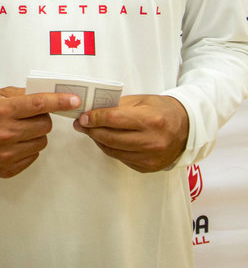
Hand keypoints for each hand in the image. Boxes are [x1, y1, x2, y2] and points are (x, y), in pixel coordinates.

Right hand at [0, 86, 80, 177]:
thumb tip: (50, 96)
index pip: (38, 104)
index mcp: (3, 111)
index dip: (59, 102)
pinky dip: (28, 148)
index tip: (74, 100)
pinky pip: (33, 156)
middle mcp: (5, 133)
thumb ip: (24, 95)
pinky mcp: (8, 168)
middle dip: (42, 118)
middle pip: (44, 125)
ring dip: (36, 135)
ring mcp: (7, 153)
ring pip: (42, 142)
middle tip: (30, 117)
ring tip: (20, 130)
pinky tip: (15, 143)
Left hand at [74, 94, 188, 172]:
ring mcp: (149, 157)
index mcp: (150, 120)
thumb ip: (119, 106)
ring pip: (113, 150)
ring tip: (90, 131)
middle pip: (110, 137)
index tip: (83, 116)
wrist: (186, 128)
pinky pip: (121, 158)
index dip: (95, 118)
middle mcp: (151, 141)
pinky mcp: (147, 167)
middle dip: (91, 130)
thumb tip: (94, 111)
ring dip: (97, 140)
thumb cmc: (162, 110)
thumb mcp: (142, 101)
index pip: (114, 120)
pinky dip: (110, 149)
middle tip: (80, 123)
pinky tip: (105, 140)